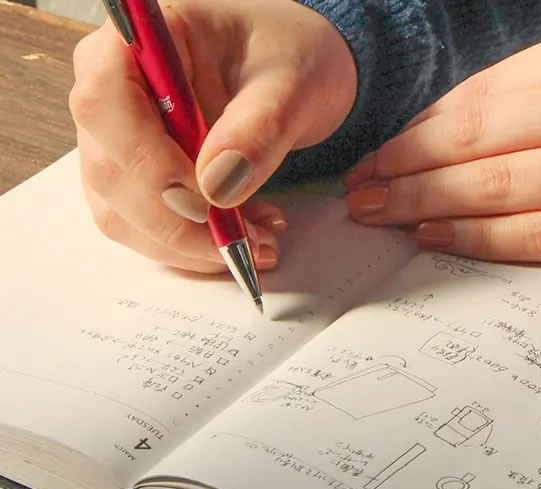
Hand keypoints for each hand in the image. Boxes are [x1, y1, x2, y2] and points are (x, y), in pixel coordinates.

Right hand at [70, 0, 356, 272]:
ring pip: (123, 215)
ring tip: (258, 241)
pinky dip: (193, 248)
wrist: (289, 73)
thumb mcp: (290, 84)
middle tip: (249, 241)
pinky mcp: (136, 182)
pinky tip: (242, 236)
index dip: (151, 165)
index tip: (209, 202)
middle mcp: (110, 95)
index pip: (106, 106)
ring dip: (189, 245)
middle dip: (181, 224)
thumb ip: (258, 128)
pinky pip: (145, 230)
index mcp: (134, 44)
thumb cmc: (285, 55)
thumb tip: (217, 188)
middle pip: (111, 174)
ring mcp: (117, 143)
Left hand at [346, 25, 540, 280]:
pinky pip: (534, 236)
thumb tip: (448, 131)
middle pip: (477, 141)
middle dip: (403, 168)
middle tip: (358, 191)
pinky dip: (474, 237)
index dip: (416, 131)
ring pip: (496, 189)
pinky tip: (432, 234)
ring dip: (423, 202)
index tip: (376, 156)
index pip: (481, 97)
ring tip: (378, 214)